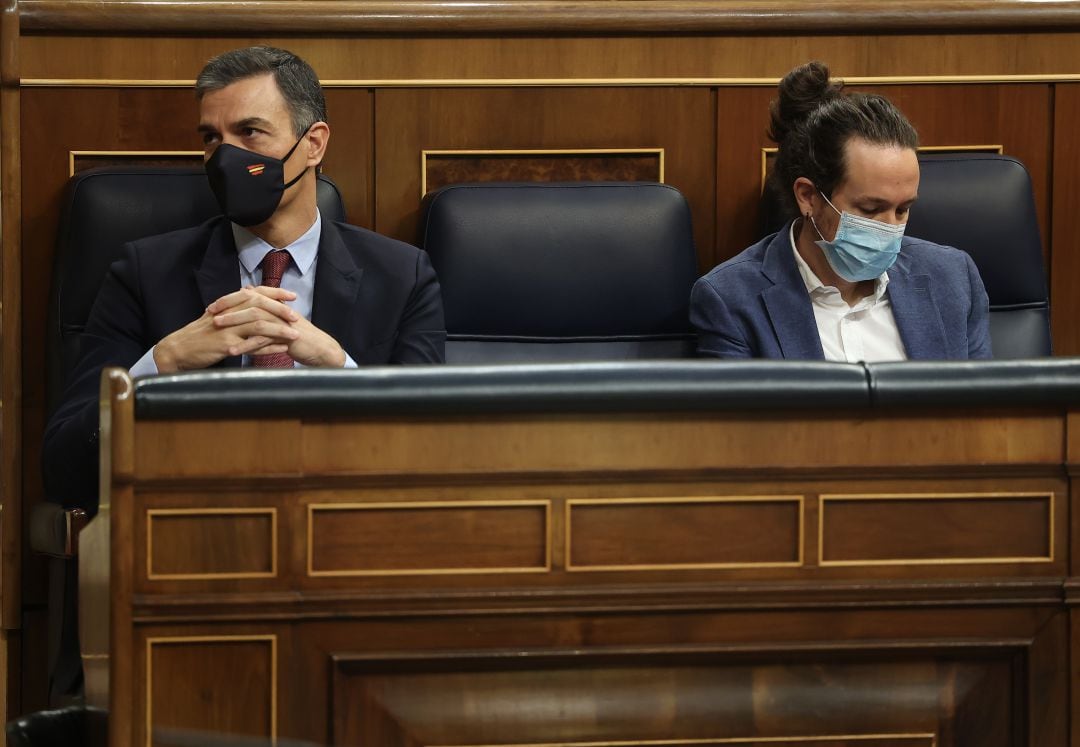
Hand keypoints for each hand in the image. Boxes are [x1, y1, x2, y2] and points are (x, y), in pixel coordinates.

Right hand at [153, 286, 299, 372]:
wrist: (178, 349)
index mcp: (227, 305)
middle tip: (296, 316)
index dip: (275, 293)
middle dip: (280, 310)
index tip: (292, 295)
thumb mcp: (216, 316)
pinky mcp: (225, 345)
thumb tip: (251, 296)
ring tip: (295, 335)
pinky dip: (268, 346)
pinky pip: (251, 345)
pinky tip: (281, 348)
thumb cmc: (200, 335)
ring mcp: (226, 329)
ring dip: (279, 330)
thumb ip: (235, 308)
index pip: (254, 293)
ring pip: (258, 325)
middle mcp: (228, 313)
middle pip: (258, 306)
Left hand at [210, 286, 345, 367]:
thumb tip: (247, 289)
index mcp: (274, 304)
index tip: (212, 307)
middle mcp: (278, 309)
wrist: (318, 349)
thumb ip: (263, 304)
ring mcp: (282, 322)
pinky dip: (246, 345)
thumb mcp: (278, 317)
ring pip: (255, 319)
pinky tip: (233, 350)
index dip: (229, 300)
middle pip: (250, 303)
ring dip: (234, 324)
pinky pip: (263, 340)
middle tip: (210, 315)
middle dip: (228, 308)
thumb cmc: (297, 335)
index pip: (249, 295)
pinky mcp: (285, 337)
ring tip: (217, 329)